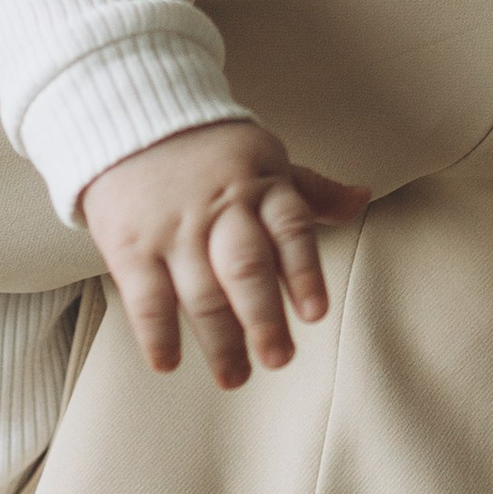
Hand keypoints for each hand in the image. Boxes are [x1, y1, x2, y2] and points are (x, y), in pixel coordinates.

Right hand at [77, 119, 367, 389]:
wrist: (131, 118)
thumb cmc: (207, 151)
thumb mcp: (262, 159)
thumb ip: (308, 190)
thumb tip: (361, 198)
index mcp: (259, 186)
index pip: (289, 229)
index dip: (304, 272)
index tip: (314, 314)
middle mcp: (219, 209)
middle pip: (246, 268)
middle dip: (263, 318)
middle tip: (278, 359)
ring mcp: (174, 229)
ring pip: (201, 291)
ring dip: (220, 340)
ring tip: (235, 375)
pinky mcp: (131, 245)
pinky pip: (145, 296)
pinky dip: (157, 333)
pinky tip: (168, 362)